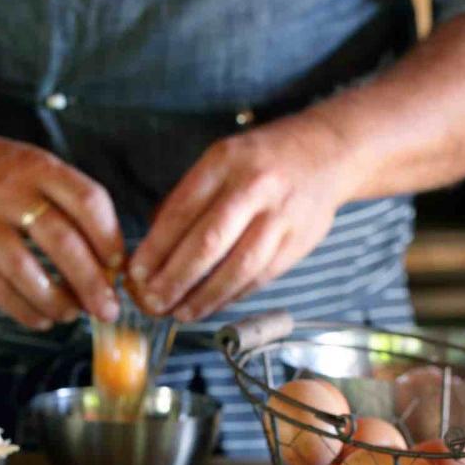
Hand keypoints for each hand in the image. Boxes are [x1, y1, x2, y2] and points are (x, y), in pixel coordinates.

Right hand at [0, 129, 122, 328]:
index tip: (118, 266)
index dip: (109, 238)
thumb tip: (109, 262)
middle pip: (60, 240)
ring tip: (72, 315)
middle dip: (90, 282)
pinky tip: (41, 319)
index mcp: (38, 167)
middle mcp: (10, 192)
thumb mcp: (37, 167)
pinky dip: (22, 309)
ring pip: (24, 270)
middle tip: (107, 309)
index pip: (87, 201)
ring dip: (55, 300)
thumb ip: (71, 204)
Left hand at [127, 117, 355, 321]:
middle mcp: (253, 187)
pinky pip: (260, 276)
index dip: (156, 248)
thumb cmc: (261, 160)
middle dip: (174, 279)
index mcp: (224, 162)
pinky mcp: (298, 241)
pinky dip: (232, 296)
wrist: (329, 151)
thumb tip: (151, 247)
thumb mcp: (221, 160)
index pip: (182, 212)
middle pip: (208, 243)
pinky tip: (210, 306)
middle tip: (152, 302)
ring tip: (179, 313)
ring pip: (237, 267)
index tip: (136, 274)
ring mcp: (280, 216)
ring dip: (204, 297)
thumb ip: (187, 199)